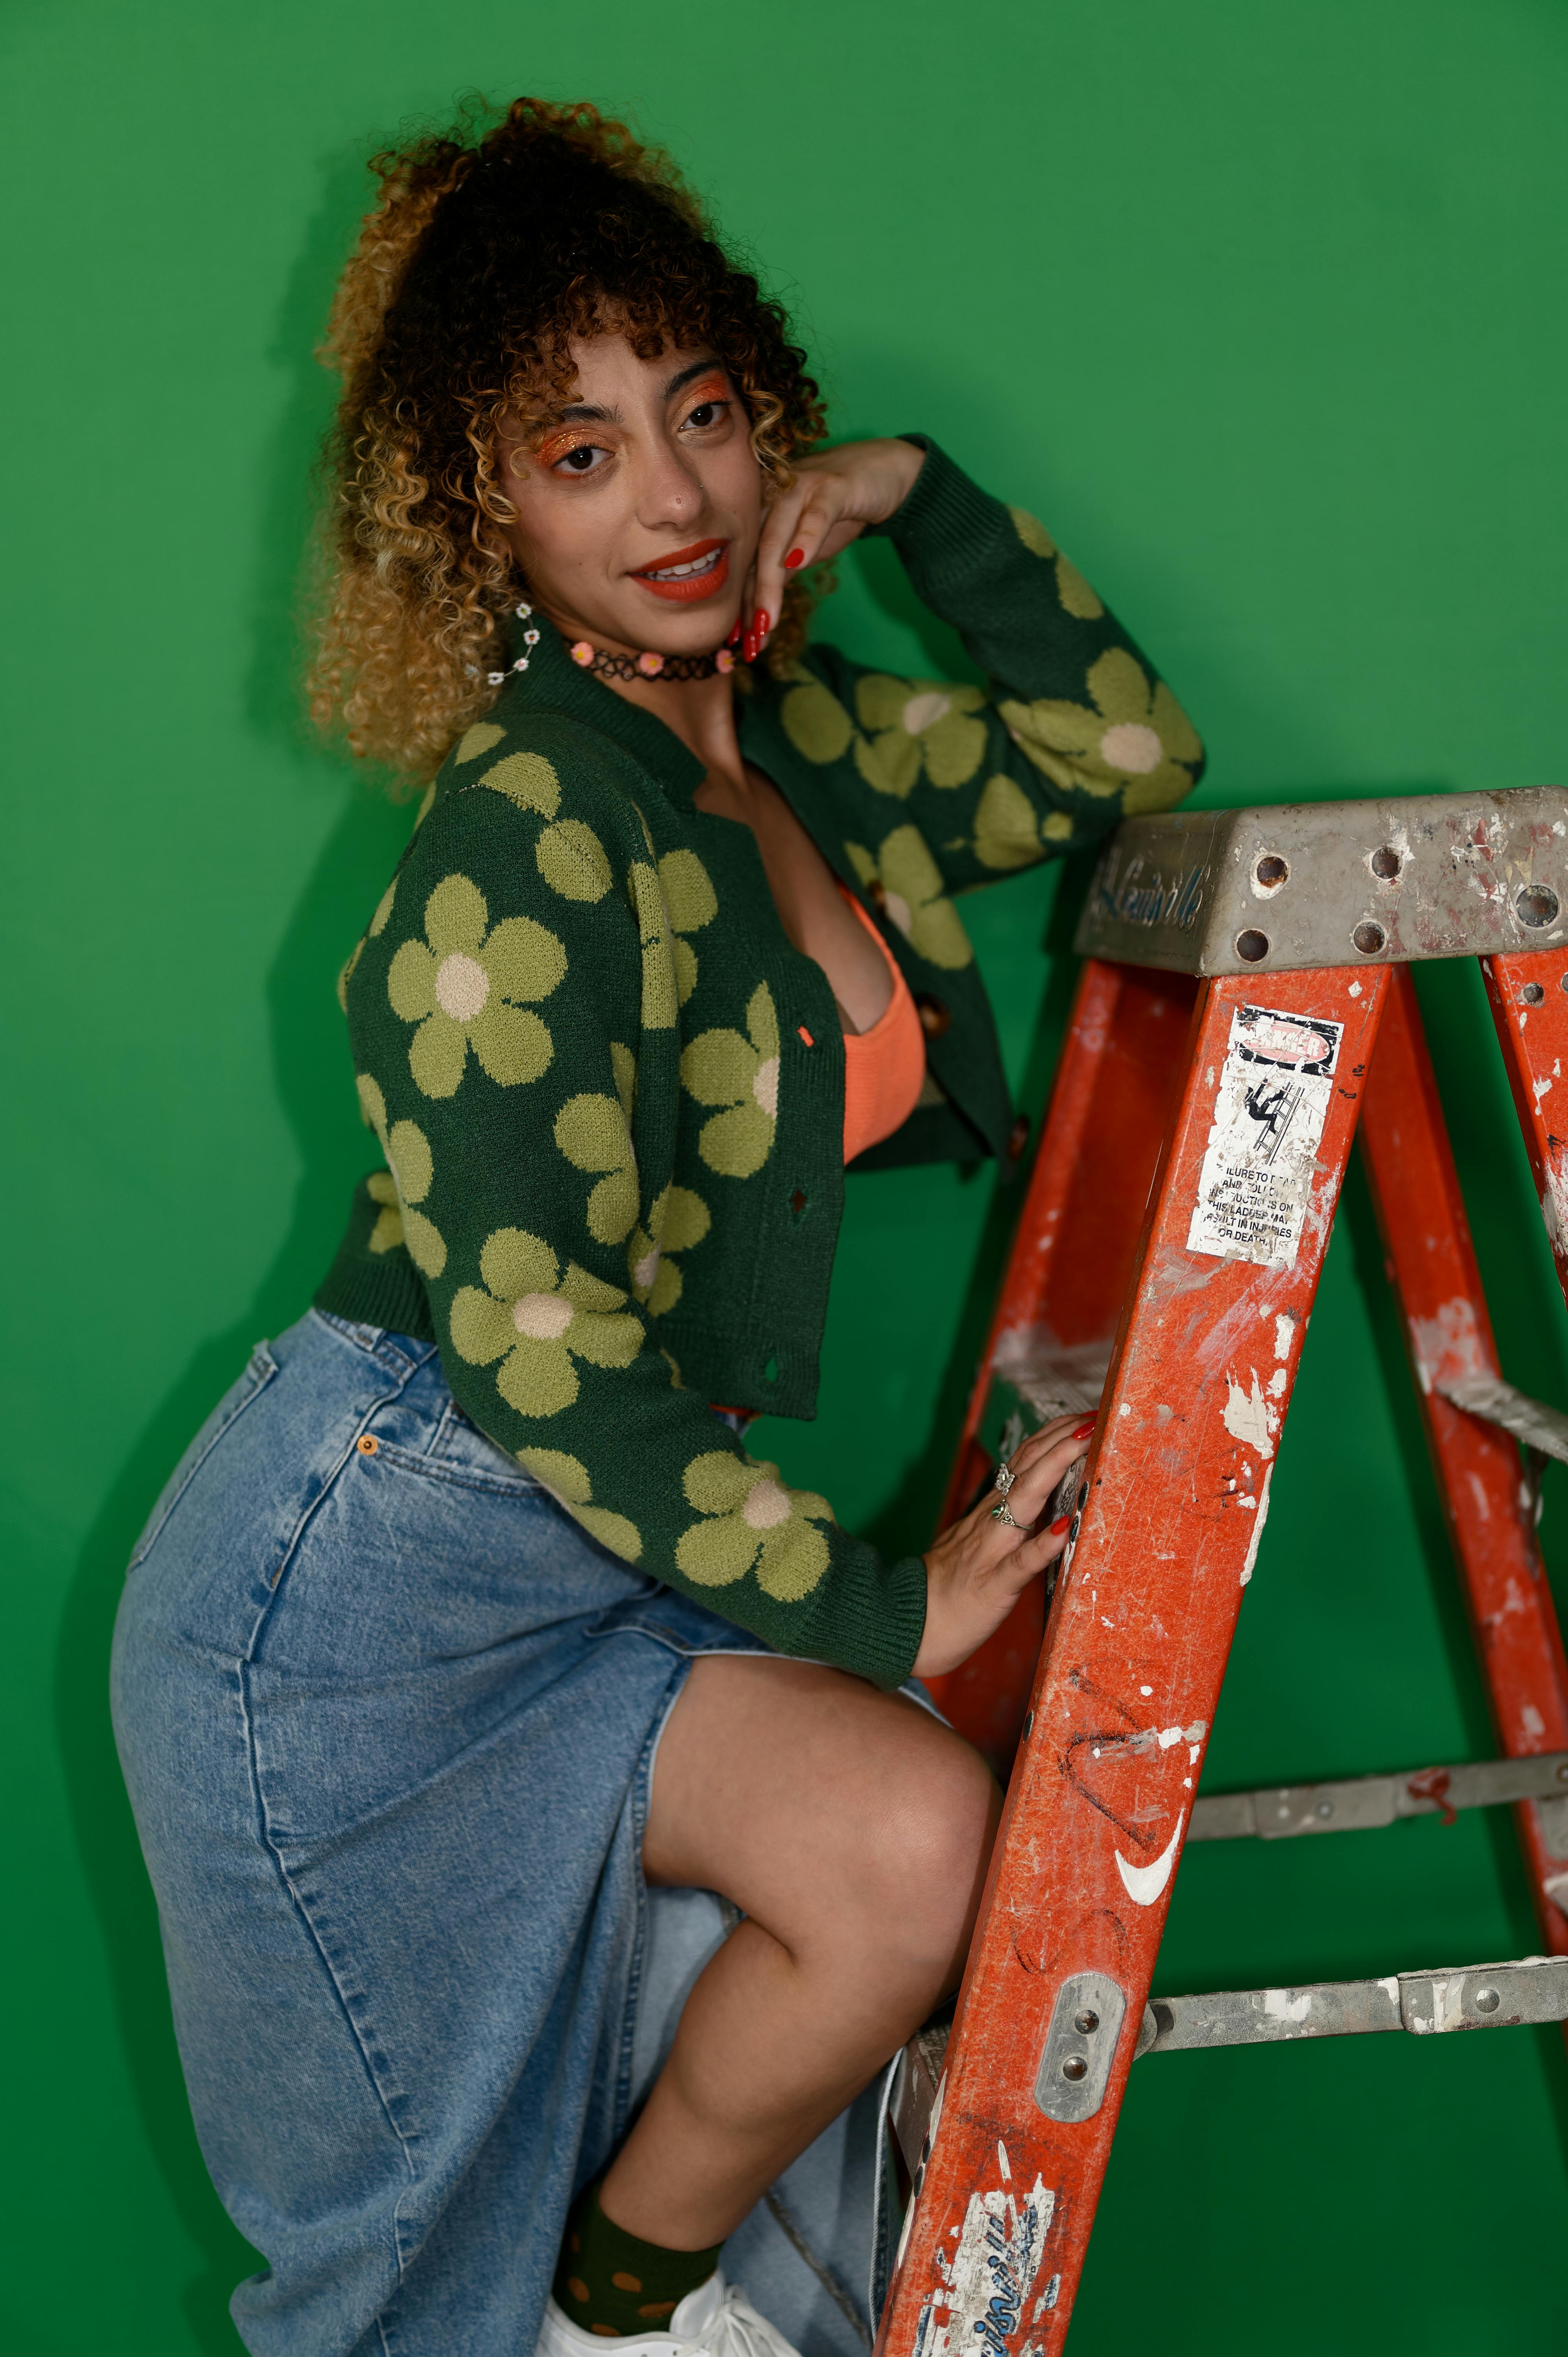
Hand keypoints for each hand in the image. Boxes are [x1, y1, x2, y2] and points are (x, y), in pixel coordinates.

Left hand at [742, 438, 925, 661]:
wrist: (882, 474)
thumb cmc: (836, 511)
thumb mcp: (804, 549)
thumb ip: (780, 575)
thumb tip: (756, 620)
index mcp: (759, 515)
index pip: (745, 567)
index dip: (741, 607)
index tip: (740, 645)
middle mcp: (770, 498)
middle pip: (752, 556)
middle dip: (750, 602)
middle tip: (751, 643)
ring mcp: (799, 489)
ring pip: (775, 537)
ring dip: (769, 582)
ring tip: (767, 621)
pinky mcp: (832, 485)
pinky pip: (815, 514)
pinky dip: (807, 538)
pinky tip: (799, 564)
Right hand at [913, 1412, 1096, 1679]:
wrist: (907, 1627)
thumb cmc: (949, 1590)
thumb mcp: (979, 1545)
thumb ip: (1006, 1522)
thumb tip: (1045, 1505)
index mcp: (989, 1512)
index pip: (1023, 1462)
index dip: (1053, 1436)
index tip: (1083, 1416)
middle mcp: (990, 1522)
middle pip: (1027, 1469)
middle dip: (1062, 1439)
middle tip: (1093, 1416)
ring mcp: (991, 1551)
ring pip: (1024, 1501)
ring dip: (1055, 1468)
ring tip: (1084, 1444)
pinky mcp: (993, 1586)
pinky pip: (1021, 1563)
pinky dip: (1043, 1543)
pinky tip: (1066, 1527)